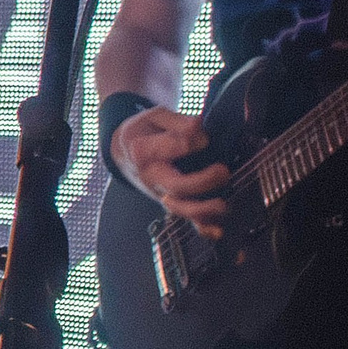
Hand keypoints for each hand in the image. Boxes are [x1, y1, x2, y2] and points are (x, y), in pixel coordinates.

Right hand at [111, 105, 230, 237]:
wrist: (124, 151)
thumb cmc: (143, 132)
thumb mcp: (154, 116)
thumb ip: (177, 120)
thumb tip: (200, 129)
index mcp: (143, 150)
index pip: (174, 146)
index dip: (196, 139)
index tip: (204, 135)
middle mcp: (150, 176)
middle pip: (176, 186)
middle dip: (203, 182)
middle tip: (222, 171)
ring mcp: (160, 192)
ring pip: (180, 208)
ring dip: (203, 211)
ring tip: (223, 205)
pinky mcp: (169, 202)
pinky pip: (185, 219)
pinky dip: (201, 228)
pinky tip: (217, 231)